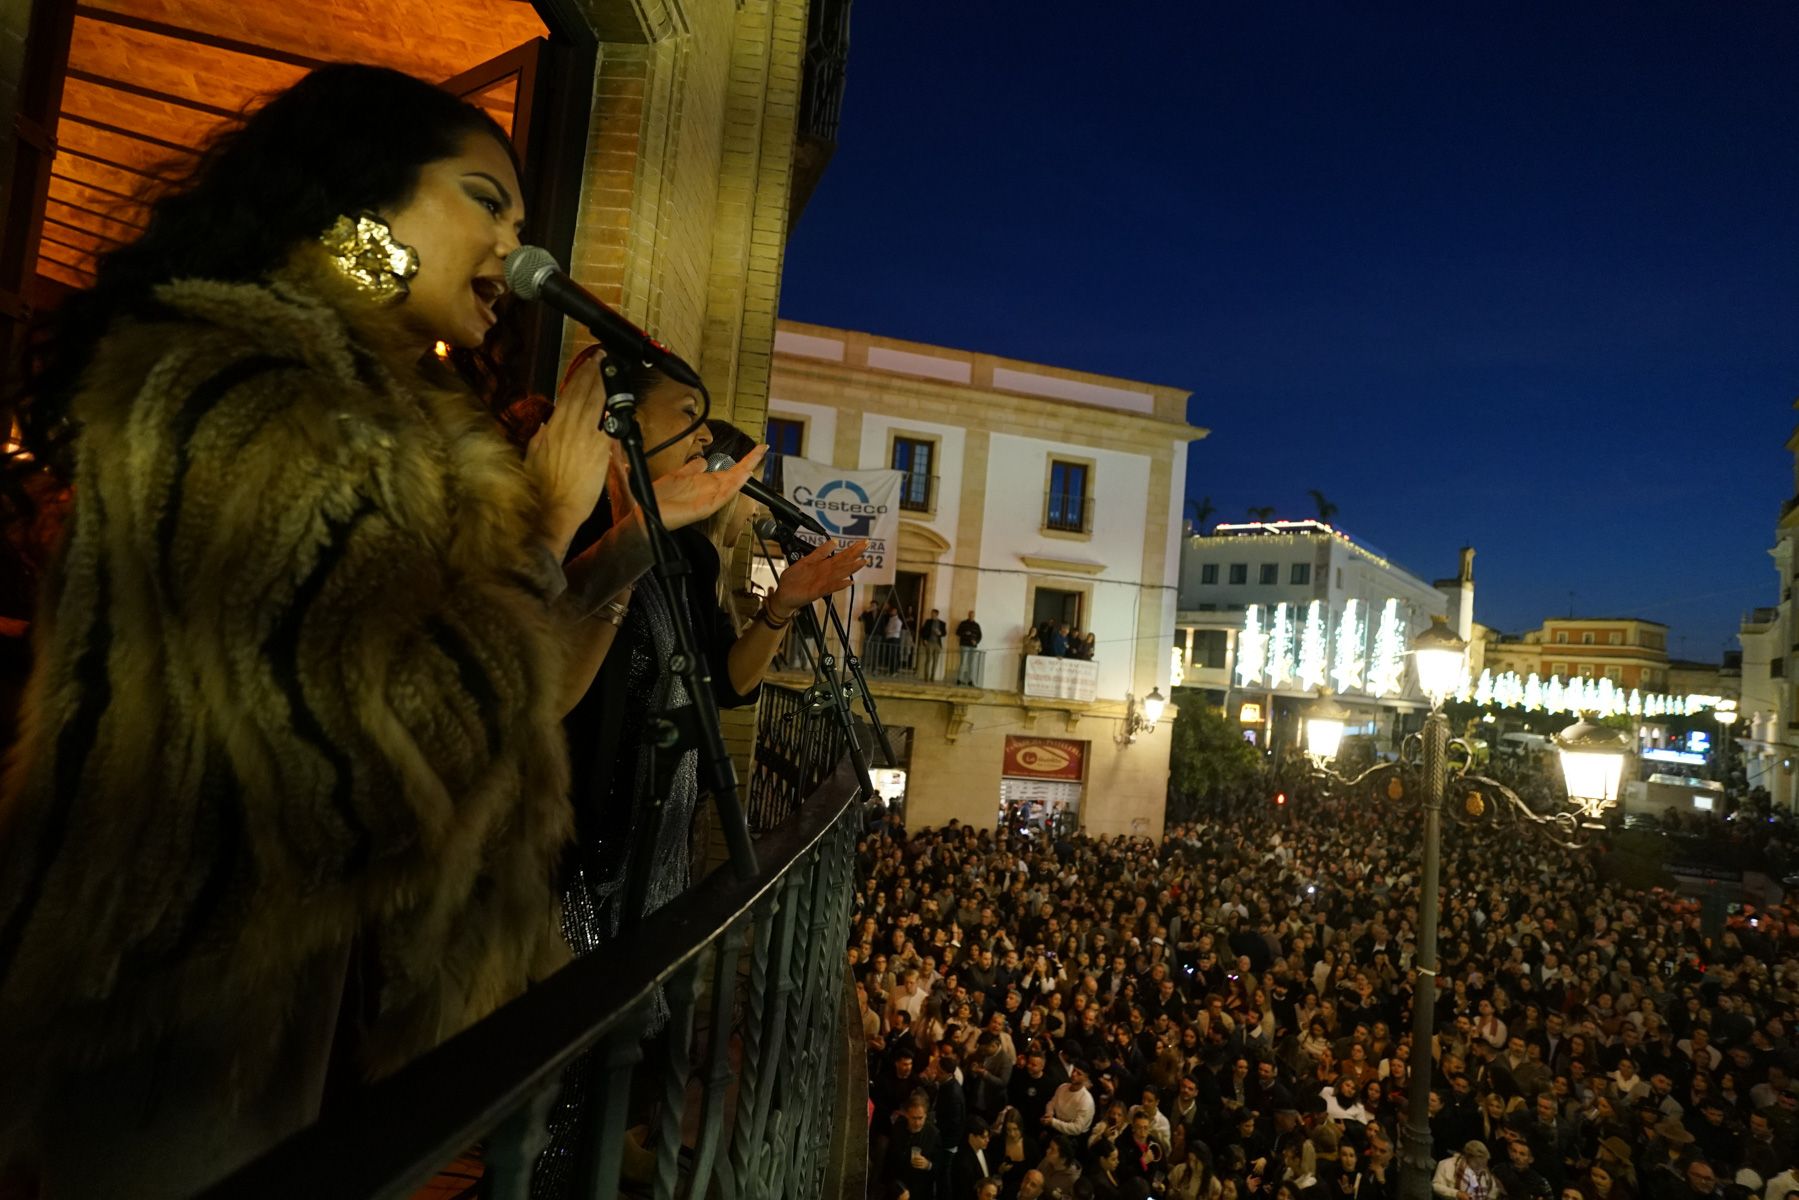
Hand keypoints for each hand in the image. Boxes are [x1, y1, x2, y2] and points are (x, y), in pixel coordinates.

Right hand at [526, 352, 612, 547]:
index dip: (579, 377)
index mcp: (553, 429)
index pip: (568, 395)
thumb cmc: (540, 488)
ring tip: (609, 369)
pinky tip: (616, 399)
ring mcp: (586, 440)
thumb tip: (546, 427)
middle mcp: (570, 430)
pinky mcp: (600, 453)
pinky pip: (607, 427)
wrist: (553, 511)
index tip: (587, 364)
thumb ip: (541, 439)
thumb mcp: (533, 457)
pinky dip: (611, 411)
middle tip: (602, 358)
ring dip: (603, 385)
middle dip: (594, 374)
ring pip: (596, 405)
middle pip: (584, 395)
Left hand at [632, 445, 769, 530]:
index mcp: (705, 484)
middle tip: (763, 448)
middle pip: (735, 475)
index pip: (729, 470)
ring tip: (755, 459)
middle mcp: (709, 491)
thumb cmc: (661, 499)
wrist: (647, 513)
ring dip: (744, 472)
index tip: (756, 448)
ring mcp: (708, 500)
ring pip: (731, 484)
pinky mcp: (703, 508)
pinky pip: (721, 497)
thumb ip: (691, 469)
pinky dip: (733, 487)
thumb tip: (702, 460)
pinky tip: (740, 477)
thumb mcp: (678, 476)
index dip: (743, 459)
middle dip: (749, 462)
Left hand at [769, 538, 867, 617]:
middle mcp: (825, 573)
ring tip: (863, 561)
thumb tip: (834, 542)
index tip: (864, 542)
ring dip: (851, 568)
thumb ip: (820, 552)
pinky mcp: (816, 591)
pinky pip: (829, 587)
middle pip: (842, 561)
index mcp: (823, 565)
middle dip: (855, 553)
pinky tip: (848, 582)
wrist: (783, 595)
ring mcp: (822, 582)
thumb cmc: (794, 579)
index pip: (841, 555)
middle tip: (867, 544)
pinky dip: (839, 585)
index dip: (852, 549)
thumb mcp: (806, 560)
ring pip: (839, 573)